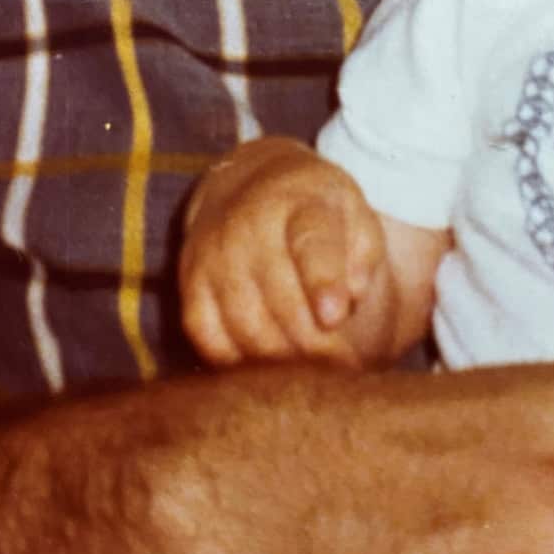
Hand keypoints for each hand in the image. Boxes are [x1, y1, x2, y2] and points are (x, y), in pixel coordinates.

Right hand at [179, 137, 394, 364]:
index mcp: (301, 203)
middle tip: (342, 363)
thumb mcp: (354, 214)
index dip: (322, 282)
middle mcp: (248, 226)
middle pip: (281, 301)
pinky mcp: (190, 285)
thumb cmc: (315, 212)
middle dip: (316, 344)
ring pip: (246, 328)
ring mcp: (214, 256)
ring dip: (284, 360)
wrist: (248, 185)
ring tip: (312, 369)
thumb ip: (363, 253)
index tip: (334, 317)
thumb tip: (352, 293)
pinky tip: (267, 364)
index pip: (310, 244)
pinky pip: (209, 339)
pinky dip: (238, 362)